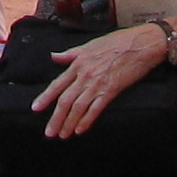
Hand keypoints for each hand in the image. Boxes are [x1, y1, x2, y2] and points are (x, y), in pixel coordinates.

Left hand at [34, 26, 169, 138]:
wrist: (141, 44)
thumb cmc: (118, 42)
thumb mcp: (90, 45)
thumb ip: (71, 54)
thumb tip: (54, 56)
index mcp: (78, 63)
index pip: (57, 84)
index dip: (45, 97)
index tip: (35, 109)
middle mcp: (85, 75)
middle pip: (65, 100)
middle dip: (56, 118)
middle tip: (49, 133)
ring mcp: (98, 83)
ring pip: (78, 107)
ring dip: (69, 123)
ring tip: (63, 135)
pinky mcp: (111, 90)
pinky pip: (96, 109)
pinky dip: (86, 120)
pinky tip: (80, 130)